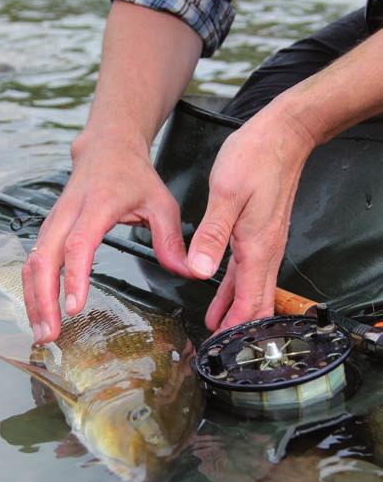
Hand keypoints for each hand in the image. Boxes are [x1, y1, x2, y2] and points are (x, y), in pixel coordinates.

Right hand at [22, 130, 189, 342]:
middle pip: (43, 259)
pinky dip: (32, 288)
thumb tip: (187, 273)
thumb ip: (171, 239)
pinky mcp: (48, 228)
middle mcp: (67, 213)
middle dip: (43, 299)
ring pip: (32, 262)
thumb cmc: (134, 175)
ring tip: (42, 332)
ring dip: (33, 298)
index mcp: (96, 206)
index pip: (78, 244)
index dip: (75, 277)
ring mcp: (53, 220)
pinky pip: (33, 260)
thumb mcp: (162, 202)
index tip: (75, 307)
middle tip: (49, 335)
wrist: (106, 147)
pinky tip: (40, 312)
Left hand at [187, 103, 314, 331]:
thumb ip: (211, 235)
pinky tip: (221, 288)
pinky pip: (249, 268)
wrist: (283, 135)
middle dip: (237, 326)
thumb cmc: (256, 158)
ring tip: (216, 325)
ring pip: (252, 287)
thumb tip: (198, 270)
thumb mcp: (227, 195)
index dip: (236, 328)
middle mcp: (266, 249)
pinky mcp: (261, 231)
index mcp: (258, 247)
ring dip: (235, 307)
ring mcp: (266, 241)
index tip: (221, 347)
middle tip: (218, 345)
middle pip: (255, 301)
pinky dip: (235, 286)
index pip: (250, 302)